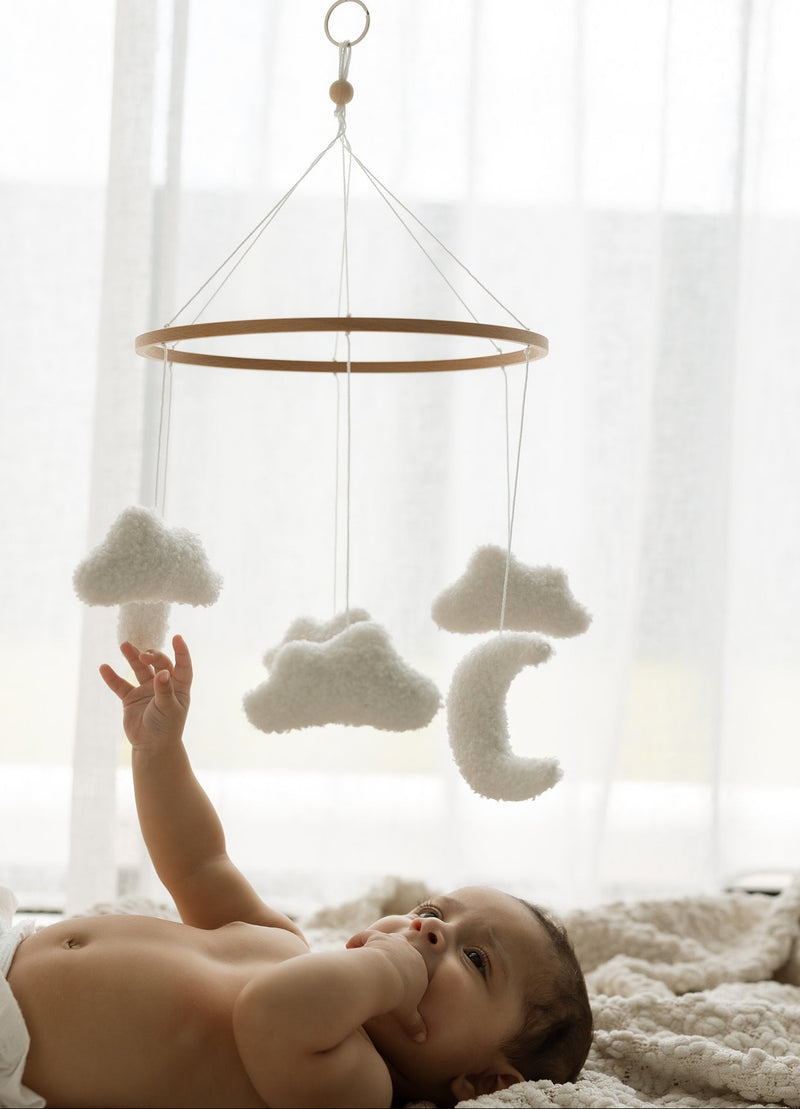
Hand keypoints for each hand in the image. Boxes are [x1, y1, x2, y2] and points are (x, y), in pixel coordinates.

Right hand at [100, 635, 192, 749]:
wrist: (151, 747)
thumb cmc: (166, 727)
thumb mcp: (168, 708)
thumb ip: (164, 690)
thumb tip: (162, 672)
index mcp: (178, 687)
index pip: (182, 665)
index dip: (181, 651)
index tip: (177, 638)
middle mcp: (163, 685)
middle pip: (159, 663)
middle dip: (152, 656)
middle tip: (143, 655)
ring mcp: (146, 690)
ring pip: (139, 669)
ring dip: (132, 657)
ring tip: (124, 645)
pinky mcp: (131, 698)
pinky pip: (121, 685)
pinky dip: (112, 677)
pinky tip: (104, 668)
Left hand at [346, 928, 428, 1041]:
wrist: (386, 979)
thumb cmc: (398, 998)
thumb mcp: (408, 1015)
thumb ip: (414, 1025)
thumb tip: (422, 1040)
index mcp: (420, 968)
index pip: (415, 966)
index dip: (406, 970)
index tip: (398, 977)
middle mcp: (408, 951)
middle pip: (403, 950)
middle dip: (396, 956)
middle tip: (386, 964)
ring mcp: (392, 942)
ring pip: (386, 939)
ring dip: (377, 945)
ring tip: (367, 953)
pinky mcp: (377, 937)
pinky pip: (366, 935)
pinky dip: (357, 939)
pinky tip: (349, 946)